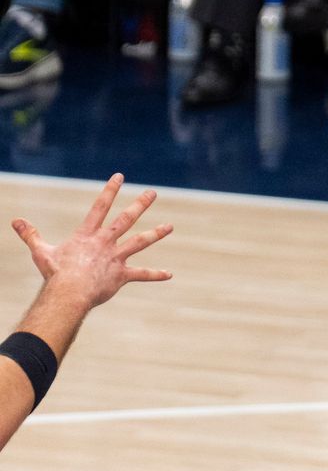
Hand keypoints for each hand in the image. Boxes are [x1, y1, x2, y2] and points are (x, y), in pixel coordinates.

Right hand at [12, 173, 172, 307]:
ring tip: (170, 226)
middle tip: (153, 193)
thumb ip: (30, 234)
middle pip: (126, 219)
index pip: (100, 206)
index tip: (120, 177)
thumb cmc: (55, 273)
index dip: (110, 190)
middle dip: (140, 204)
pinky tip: (169, 275)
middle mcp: (105, 242)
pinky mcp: (121, 275)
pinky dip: (155, 275)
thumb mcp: (40, 250)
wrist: (69, 293)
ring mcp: (116, 258)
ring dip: (156, 234)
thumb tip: (15, 220)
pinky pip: (142, 275)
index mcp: (87, 235)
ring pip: (140, 242)